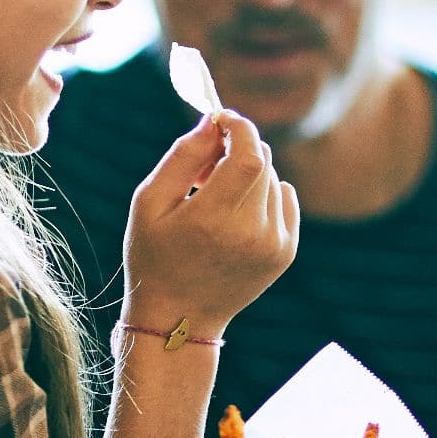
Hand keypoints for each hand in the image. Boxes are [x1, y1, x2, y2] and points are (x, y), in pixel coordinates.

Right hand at [123, 112, 299, 334]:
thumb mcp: (150, 202)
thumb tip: (212, 120)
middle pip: (263, 161)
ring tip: (215, 194)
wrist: (180, 318)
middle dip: (237, 147)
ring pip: (273, 179)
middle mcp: (253, 233)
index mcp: (214, 219)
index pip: (250, 154)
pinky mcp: (286, 252)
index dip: (239, 127)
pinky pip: (285, 199)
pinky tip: (237, 211)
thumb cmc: (155, 256)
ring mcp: (275, 245)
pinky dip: (265, 193)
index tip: (221, 119)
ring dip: (248, 172)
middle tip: (206, 164)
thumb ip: (182, 156)